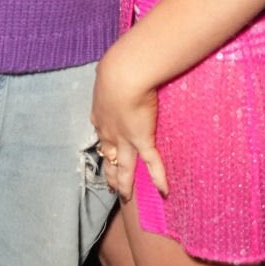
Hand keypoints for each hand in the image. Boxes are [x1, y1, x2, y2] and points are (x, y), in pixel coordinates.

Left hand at [92, 44, 167, 204]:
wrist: (124, 74)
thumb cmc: (117, 68)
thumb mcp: (109, 75)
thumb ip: (112, 80)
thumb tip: (115, 70)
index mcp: (101, 117)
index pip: (102, 138)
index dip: (106, 149)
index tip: (108, 154)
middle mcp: (110, 133)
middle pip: (109, 159)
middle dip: (110, 174)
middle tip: (111, 187)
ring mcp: (125, 140)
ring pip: (124, 168)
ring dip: (125, 184)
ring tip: (126, 197)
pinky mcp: (142, 140)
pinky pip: (152, 163)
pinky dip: (158, 178)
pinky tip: (164, 191)